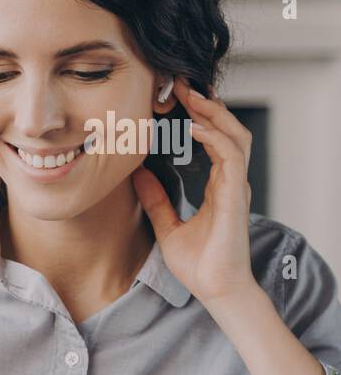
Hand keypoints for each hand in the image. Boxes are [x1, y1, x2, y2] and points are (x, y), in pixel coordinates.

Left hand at [130, 78, 257, 304]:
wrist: (215, 289)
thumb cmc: (198, 264)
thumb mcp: (167, 226)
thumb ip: (157, 200)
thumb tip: (138, 175)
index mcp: (218, 186)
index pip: (213, 141)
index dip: (199, 118)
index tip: (176, 100)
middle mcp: (230, 182)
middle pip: (226, 130)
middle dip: (207, 106)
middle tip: (182, 85)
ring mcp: (236, 187)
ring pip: (234, 136)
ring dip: (213, 114)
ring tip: (191, 96)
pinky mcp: (236, 196)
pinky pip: (231, 157)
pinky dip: (215, 138)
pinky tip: (195, 128)